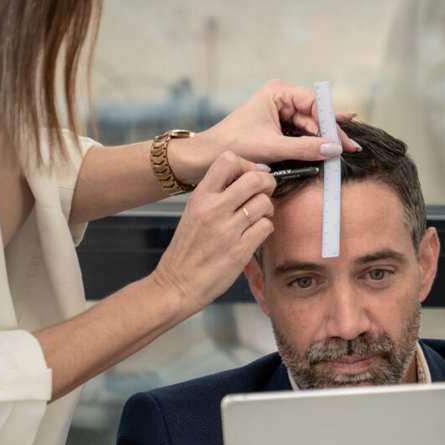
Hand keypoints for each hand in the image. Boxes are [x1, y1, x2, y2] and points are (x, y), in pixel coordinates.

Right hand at [148, 152, 275, 314]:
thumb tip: (247, 176)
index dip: (246, 165)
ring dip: (267, 209)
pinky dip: (265, 228)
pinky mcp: (239, 251)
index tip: (248, 176)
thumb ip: (216, 194)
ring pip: (265, 203)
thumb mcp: (193, 212)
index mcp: (200, 197)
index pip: (228, 160)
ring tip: (258, 216)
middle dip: (267, 183)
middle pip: (255, 178)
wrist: (177, 284)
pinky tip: (254, 234)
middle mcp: (213, 210)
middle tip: (264, 193)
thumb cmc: (187, 249)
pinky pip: (266, 227)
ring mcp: (227, 231)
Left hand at [169, 80, 358, 182]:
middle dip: (331, 132)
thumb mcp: (272, 147)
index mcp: (278, 91)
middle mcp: (281, 96)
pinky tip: (332, 144)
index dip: (330, 122)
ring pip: (311, 124)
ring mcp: (281, 110)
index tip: (342, 141)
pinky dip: (314, 141)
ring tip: (344, 150)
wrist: (207, 156)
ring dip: (324, 138)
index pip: (313, 103)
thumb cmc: (234, 145)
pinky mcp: (279, 125)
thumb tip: (334, 149)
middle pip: (315, 113)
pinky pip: (303, 132)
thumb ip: (304, 148)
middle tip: (350, 148)